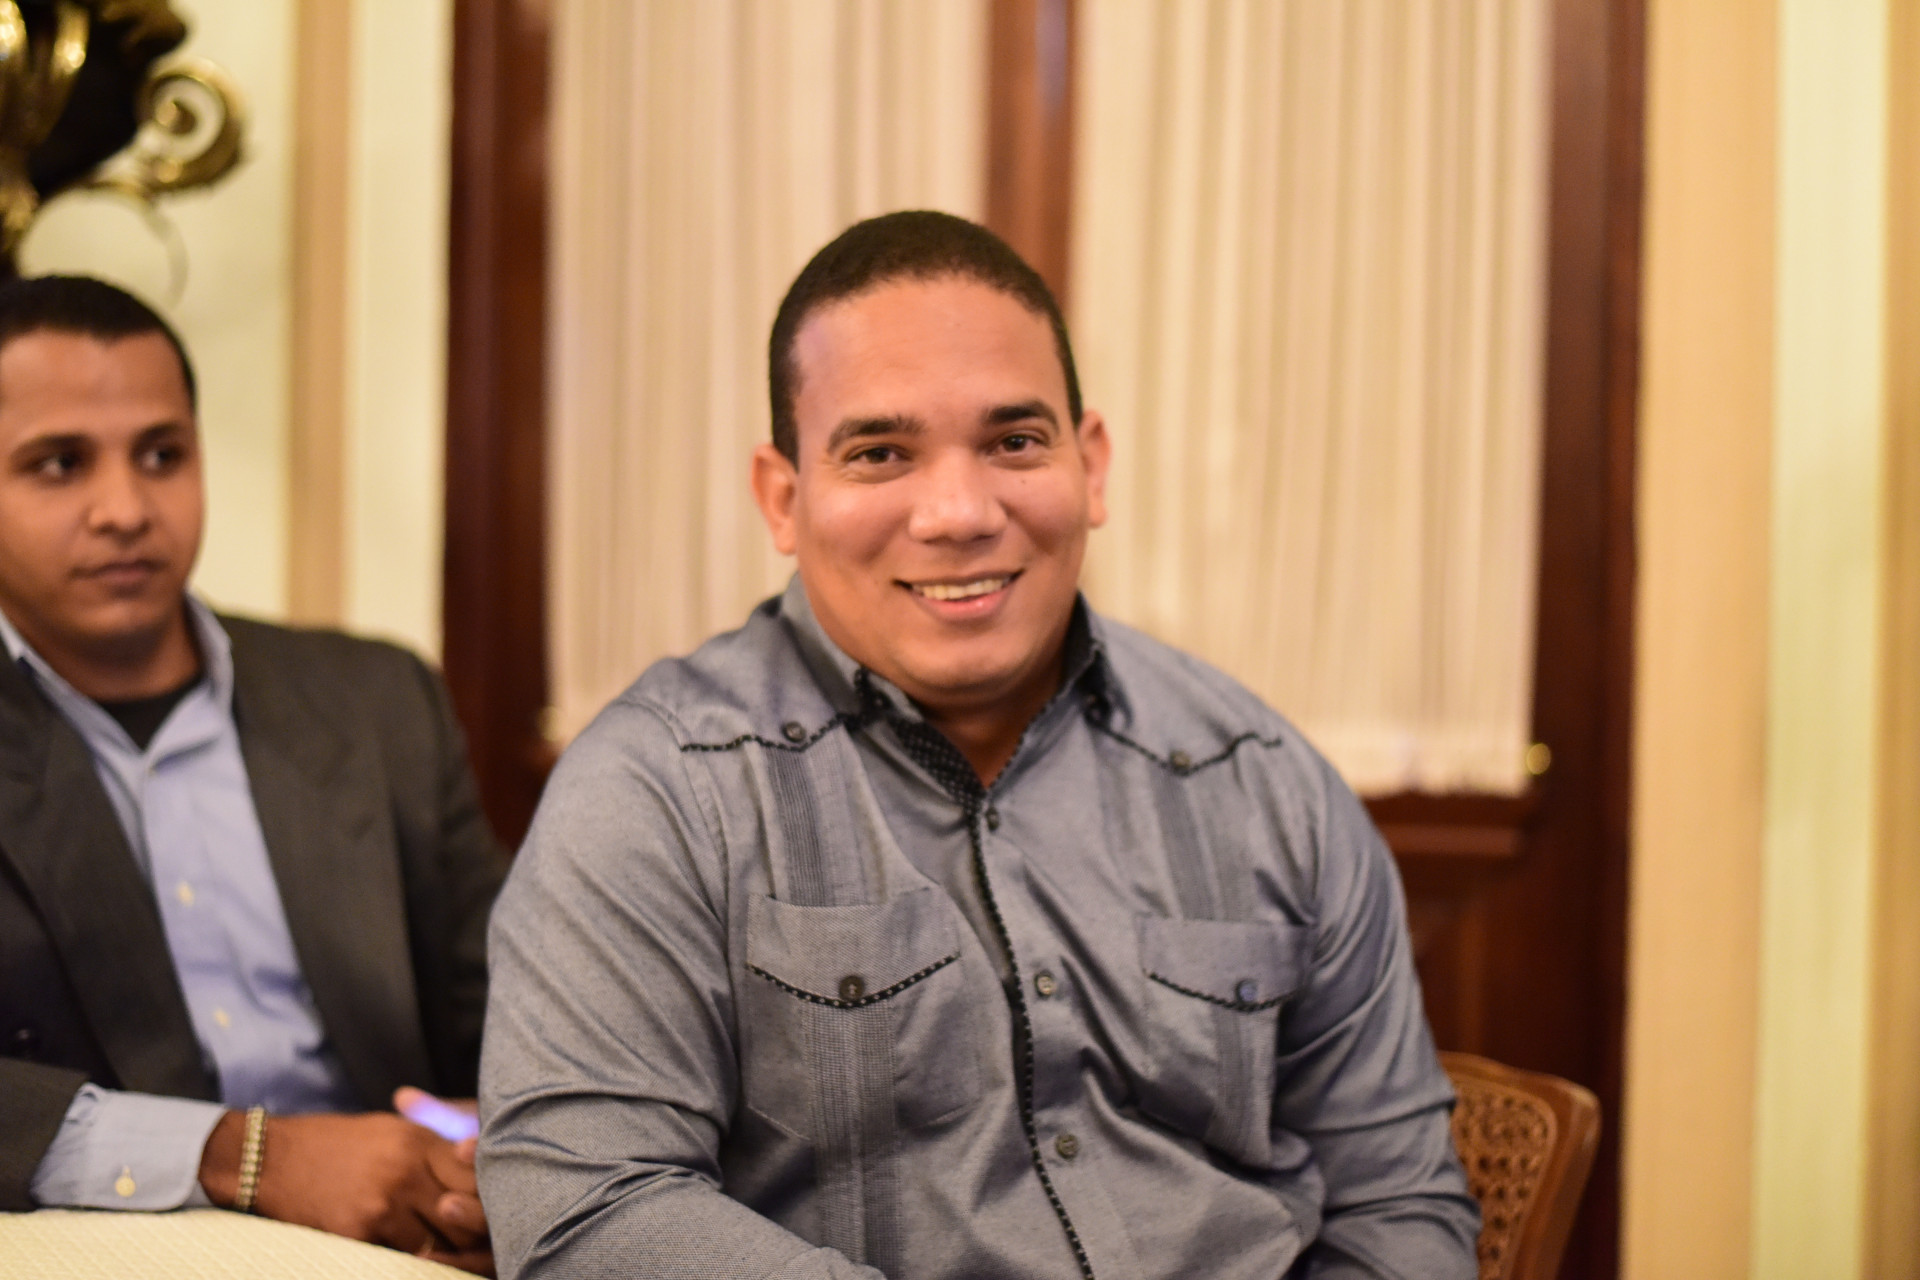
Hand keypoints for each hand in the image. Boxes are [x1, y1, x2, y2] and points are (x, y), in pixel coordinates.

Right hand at [199, 1108, 493, 1275]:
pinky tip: (414, 1256)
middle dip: (478, 1230)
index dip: (491, 1194)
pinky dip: (412, 1260)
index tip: (495, 1206)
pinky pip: (403, 1258)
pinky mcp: (358, 1233)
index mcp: (419, 1140)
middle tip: (483, 1242)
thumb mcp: (392, 1129)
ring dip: (447, 1252)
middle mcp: (405, 1170)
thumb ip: (436, 1145)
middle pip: (467, 1212)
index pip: (478, 1173)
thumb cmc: (337, 1143)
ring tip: (454, 1254)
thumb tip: (480, 1162)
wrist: (270, 1158)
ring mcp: (382, 1204)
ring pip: (440, 1243)